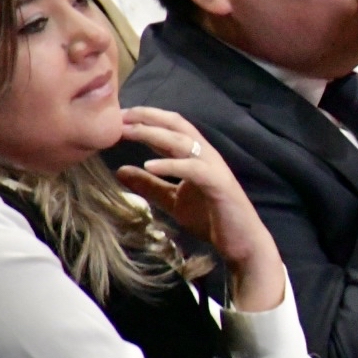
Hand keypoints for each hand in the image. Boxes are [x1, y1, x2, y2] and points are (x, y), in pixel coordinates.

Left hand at [116, 107, 284, 312]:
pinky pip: (193, 169)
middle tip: (119, 116)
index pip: (170, 127)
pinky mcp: (218, 184)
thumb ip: (149, 185)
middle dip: (147, 117)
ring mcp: (213, 168)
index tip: (116, 118)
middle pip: (176, 125)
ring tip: (129, 132)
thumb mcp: (172, 200)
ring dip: (154, 134)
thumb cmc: (210, 218)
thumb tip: (119, 170)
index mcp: (195, 156)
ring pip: (183, 141)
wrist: (241, 242)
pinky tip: (150, 165)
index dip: (144, 119)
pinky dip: (171, 164)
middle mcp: (206, 155)